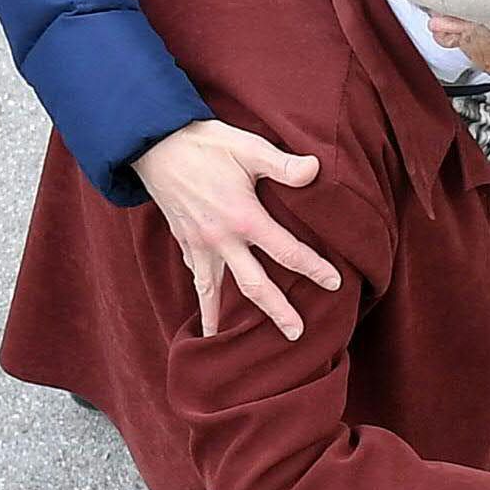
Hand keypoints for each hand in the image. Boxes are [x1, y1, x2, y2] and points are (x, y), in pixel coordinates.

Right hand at [132, 119, 341, 339]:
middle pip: (254, 285)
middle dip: (277, 311)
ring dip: (225, 319)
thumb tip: (316, 169)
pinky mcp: (184, 243)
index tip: (334, 283)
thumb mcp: (248, 148)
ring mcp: (199, 246)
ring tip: (231, 345)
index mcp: (244, 218)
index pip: (287, 251)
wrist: (155, 145)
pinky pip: (196, 279)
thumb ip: (283, 164)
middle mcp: (222, 240)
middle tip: (296, 334)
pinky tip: (207, 318)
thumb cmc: (207, 145)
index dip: (313, 268)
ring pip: (217, 292)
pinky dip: (202, 300)